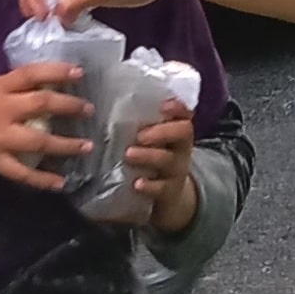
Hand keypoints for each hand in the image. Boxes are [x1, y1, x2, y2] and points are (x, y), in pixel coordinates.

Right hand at [0, 64, 93, 189]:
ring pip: (39, 140)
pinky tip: (60, 183)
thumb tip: (40, 85)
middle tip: (89, 110)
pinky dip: (42, 180)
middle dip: (70, 106)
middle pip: (42, 103)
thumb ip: (8, 88)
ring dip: (66, 145)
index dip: (57, 71)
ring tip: (87, 146)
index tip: (80, 73)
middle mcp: (0, 109)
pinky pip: (22, 173)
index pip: (31, 73)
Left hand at [124, 99, 197, 232]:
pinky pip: (162, 188)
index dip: (177, 106)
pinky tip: (137, 184)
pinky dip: (149, 186)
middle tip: (139, 135)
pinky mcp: (169, 191)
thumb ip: (143, 123)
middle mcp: (181, 147)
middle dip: (161, 131)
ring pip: (168, 160)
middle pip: (183, 132)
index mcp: (177, 130)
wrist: (170, 194)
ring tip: (129, 154)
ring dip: (148, 155)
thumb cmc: (154, 158)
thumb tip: (110, 99)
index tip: (163, 105)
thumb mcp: (154, 140)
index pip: (185, 112)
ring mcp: (176, 169)